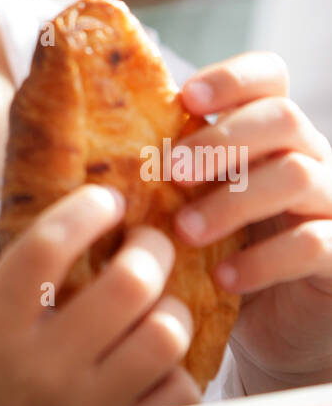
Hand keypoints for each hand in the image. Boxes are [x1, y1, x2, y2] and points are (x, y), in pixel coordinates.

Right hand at [0, 185, 199, 405]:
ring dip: (170, 307)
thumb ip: (11, 282)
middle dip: (150, 248)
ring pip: (165, 334)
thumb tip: (70, 225)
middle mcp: (44, 367)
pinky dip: (175, 368)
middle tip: (147, 243)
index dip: (86, 210)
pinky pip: (179, 391)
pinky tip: (155, 361)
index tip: (106, 199)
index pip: (48, 246)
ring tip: (158, 303)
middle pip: (128, 284)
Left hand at [178, 52, 331, 389]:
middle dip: (222, 139)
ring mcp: (330, 203)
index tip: (185, 98)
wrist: (274, 329)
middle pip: (283, 117)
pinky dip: (262, 259)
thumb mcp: (195, 204)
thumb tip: (96, 147)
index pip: (269, 76)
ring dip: (233, 200)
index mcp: (269, 133)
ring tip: (185, 231)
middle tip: (172, 170)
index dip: (231, 77)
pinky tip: (223, 278)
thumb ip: (170, 172)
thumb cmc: (222, 255)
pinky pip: (313, 242)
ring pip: (297, 175)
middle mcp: (307, 157)